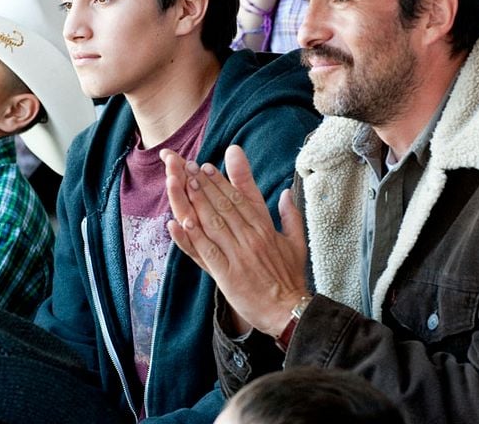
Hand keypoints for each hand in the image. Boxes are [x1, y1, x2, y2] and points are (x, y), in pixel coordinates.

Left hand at [163, 145, 308, 337]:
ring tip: (182, 183)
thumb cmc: (290, 278)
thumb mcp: (296, 243)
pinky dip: (194, 236)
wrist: (289, 311)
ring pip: (214, 222)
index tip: (207, 166)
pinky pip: (208, 250)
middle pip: (224, 205)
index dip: (222, 181)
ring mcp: (238, 255)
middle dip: (204, 184)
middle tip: (188, 167)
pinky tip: (181, 222)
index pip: (241, 198)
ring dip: (196, 201)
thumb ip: (290, 216)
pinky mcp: (228, 274)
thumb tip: (285, 192)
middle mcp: (251, 237)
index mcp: (265, 228)